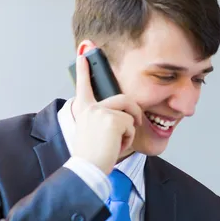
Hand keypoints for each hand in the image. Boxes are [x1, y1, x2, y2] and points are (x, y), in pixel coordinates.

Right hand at [71, 54, 142, 174]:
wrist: (88, 169)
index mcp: (84, 110)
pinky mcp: (112, 119)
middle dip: (134, 112)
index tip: (83, 51)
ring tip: (116, 143)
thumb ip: (104, 119)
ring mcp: (101, 112)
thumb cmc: (93, 155)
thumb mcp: (95, 132)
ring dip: (129, 131)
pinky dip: (128, 138)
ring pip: (130, 115)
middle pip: (124, 99)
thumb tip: (123, 116)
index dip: (83, 68)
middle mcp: (90, 107)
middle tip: (136, 123)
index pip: (83, 85)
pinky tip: (115, 146)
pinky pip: (131, 125)